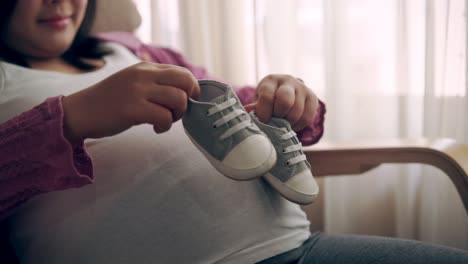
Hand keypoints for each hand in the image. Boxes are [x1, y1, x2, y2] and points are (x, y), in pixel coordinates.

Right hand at [62, 62, 199, 143]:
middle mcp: (143, 75)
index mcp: (145, 68)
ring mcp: (137, 91)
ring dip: (176, 115)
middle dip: (188, 100)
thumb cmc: (109, 101)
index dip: (192, 88)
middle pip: (185, 83)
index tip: (187, 101)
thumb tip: (184, 92)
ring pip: (178, 100)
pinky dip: (165, 126)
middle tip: (177, 112)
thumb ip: (155, 83)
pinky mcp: (132, 109)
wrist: (79, 112)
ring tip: (163, 121)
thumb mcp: (133, 83)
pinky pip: (164, 117)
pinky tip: (155, 128)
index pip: (182, 72)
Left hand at [245, 74, 318, 130]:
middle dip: (279, 115)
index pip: (267, 95)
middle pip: (285, 100)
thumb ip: (254, 108)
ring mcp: (302, 88)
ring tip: (283, 125)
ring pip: (297, 112)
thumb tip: (246, 112)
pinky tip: (292, 125)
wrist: (286, 94)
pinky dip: (299, 125)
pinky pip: (307, 117)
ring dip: (288, 123)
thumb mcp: (259, 102)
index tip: (263, 121)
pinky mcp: (312, 97)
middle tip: (275, 121)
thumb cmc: (268, 101)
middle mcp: (288, 81)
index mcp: (271, 81)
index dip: (264, 112)